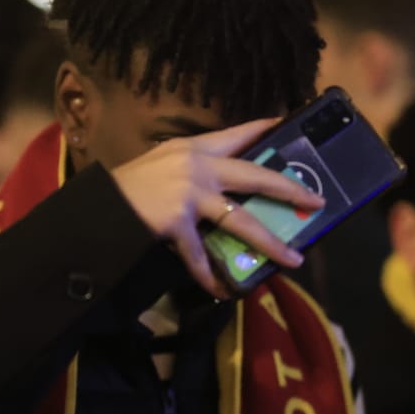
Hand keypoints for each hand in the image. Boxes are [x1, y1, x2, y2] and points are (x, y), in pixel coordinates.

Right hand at [109, 119, 324, 298]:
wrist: (99, 205)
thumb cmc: (127, 187)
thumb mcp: (161, 164)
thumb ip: (190, 169)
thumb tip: (221, 186)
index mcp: (193, 147)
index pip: (237, 134)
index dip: (265, 129)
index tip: (289, 123)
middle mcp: (196, 165)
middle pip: (254, 175)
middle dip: (288, 190)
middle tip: (315, 202)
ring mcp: (189, 193)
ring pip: (241, 220)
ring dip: (270, 243)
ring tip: (292, 259)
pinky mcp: (177, 220)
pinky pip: (201, 254)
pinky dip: (210, 275)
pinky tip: (222, 290)